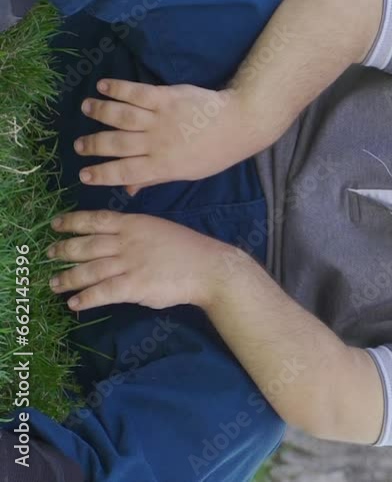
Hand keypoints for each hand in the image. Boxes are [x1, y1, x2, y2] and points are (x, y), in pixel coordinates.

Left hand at [46, 210, 247, 310]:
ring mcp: (130, 264)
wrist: (210, 268)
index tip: (56, 225)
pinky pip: (103, 292)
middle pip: (86, 245)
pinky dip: (86, 298)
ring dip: (67, 278)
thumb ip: (137, 233)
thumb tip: (116, 239)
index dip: (72, 222)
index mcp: (134, 224)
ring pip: (89, 270)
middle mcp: (127, 241)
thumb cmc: (189, 249)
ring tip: (54, 284)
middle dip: (64, 250)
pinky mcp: (134, 286)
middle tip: (49, 255)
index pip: (95, 220)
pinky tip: (74, 304)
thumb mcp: (160, 229)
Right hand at [75, 79, 269, 195]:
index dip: (101, 174)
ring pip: (121, 116)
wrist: (239, 124)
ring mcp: (161, 119)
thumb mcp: (187, 173)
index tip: (83, 175)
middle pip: (116, 145)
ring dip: (100, 112)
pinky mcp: (167, 97)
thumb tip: (128, 191)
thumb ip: (155, 178)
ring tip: (86, 109)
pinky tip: (103, 86)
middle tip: (78, 145)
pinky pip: (136, 93)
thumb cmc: (213, 152)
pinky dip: (117, 88)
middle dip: (93, 146)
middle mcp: (158, 143)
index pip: (124, 173)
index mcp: (163, 166)